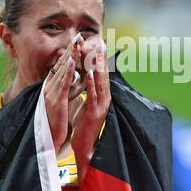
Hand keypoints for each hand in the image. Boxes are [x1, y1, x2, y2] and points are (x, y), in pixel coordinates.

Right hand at [44, 44, 80, 151]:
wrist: (48, 138)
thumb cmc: (54, 120)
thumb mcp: (59, 99)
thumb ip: (65, 87)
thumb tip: (73, 75)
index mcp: (51, 86)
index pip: (61, 65)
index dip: (69, 52)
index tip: (77, 39)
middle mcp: (49, 86)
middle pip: (61, 64)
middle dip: (70, 49)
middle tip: (78, 35)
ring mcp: (51, 93)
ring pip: (62, 71)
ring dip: (70, 57)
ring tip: (77, 44)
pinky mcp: (55, 101)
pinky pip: (62, 84)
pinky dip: (66, 73)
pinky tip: (71, 62)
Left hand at [71, 45, 110, 183]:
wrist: (86, 146)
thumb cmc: (85, 126)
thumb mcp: (88, 106)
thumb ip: (90, 93)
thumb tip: (88, 82)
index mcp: (103, 97)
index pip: (103, 75)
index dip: (101, 61)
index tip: (100, 46)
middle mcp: (105, 99)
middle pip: (104, 76)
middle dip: (102, 59)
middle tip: (101, 43)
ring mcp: (101, 106)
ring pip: (100, 82)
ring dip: (98, 67)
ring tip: (96, 53)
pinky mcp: (94, 112)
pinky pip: (92, 95)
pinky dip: (91, 83)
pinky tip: (89, 72)